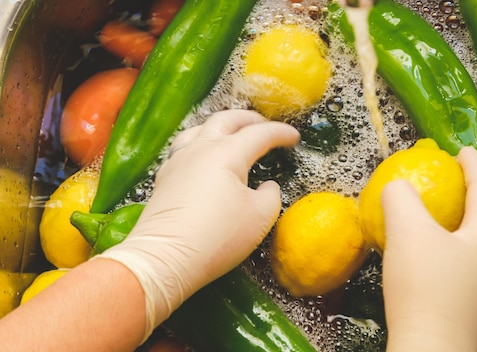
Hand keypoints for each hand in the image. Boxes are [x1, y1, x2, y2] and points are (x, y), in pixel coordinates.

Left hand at [96, 109, 299, 338]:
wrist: (165, 258)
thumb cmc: (217, 237)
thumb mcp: (261, 217)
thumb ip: (271, 195)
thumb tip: (266, 187)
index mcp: (227, 153)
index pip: (260, 134)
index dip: (280, 133)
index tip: (294, 136)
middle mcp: (200, 149)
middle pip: (226, 120)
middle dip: (249, 119)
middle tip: (265, 125)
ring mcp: (178, 161)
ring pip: (200, 129)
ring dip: (220, 127)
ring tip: (231, 133)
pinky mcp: (164, 178)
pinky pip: (184, 147)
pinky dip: (200, 143)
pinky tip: (203, 156)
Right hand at [381, 147, 476, 350]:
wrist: (429, 349)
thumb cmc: (423, 288)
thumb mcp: (406, 232)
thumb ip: (400, 198)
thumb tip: (397, 186)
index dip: (475, 164)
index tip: (462, 150)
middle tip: (461, 181)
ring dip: (472, 221)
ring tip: (451, 215)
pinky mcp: (473, 304)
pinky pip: (472, 261)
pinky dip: (460, 245)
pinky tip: (436, 253)